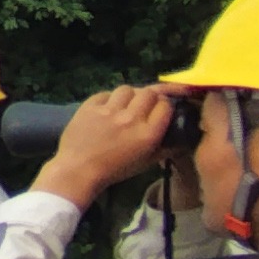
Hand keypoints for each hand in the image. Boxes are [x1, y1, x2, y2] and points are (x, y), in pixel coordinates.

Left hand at [34, 85, 187, 210]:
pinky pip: (105, 93)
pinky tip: (107, 108)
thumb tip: (180, 138)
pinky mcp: (90, 106)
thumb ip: (165, 148)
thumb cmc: (114, 170)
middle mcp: (131, 118)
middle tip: (145, 105)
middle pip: (149, 92)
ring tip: (125, 105)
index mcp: (148, 133)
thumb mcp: (146, 163)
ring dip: (129, 95)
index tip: (161, 109)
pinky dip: (109, 99)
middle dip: (150, 96)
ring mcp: (109, 110)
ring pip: (127, 89)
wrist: (78, 170)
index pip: (166, 105)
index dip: (166, 105)